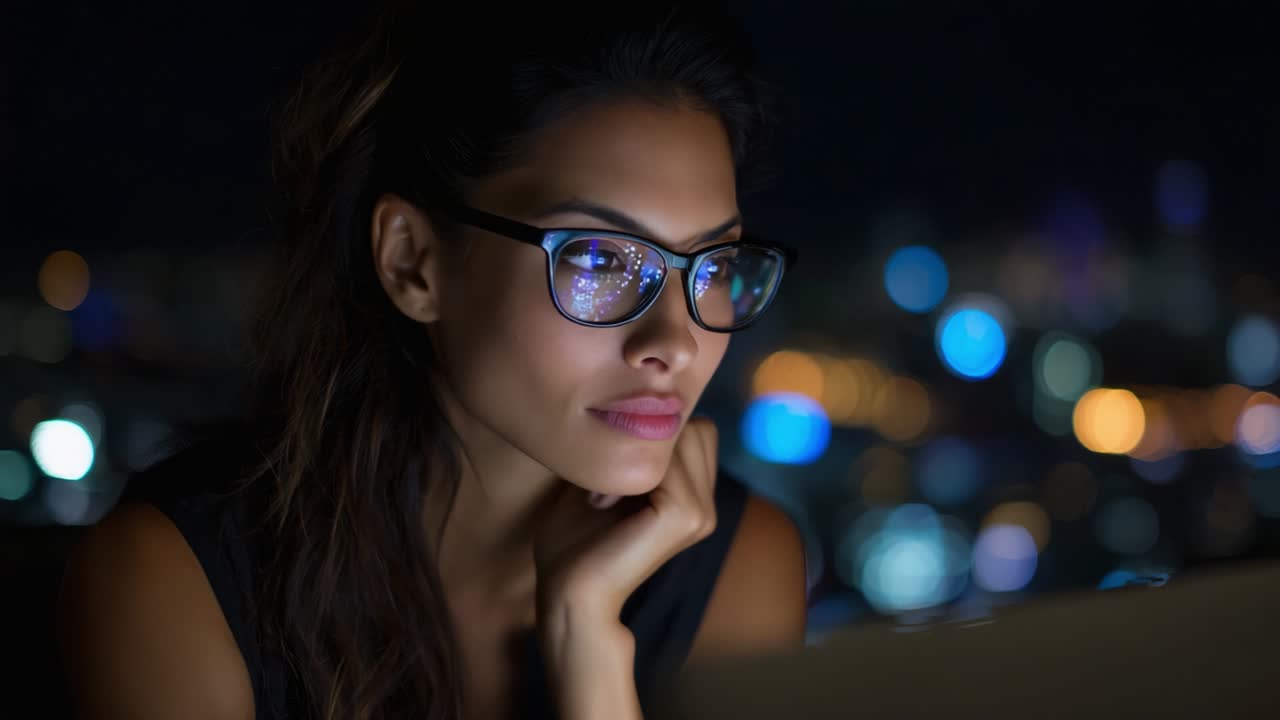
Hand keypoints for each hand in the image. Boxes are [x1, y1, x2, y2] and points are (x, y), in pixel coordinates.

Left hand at [532, 416, 719, 623]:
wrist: (570, 595)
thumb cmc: (575, 542)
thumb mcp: (602, 480)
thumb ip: (626, 447)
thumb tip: (630, 400)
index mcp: (693, 497)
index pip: (693, 428)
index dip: (651, 433)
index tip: (609, 468)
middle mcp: (707, 503)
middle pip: (694, 427)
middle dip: (650, 439)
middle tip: (607, 483)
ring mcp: (702, 512)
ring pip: (682, 437)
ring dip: (637, 454)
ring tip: (605, 494)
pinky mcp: (686, 516)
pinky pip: (666, 460)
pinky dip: (630, 468)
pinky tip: (604, 500)